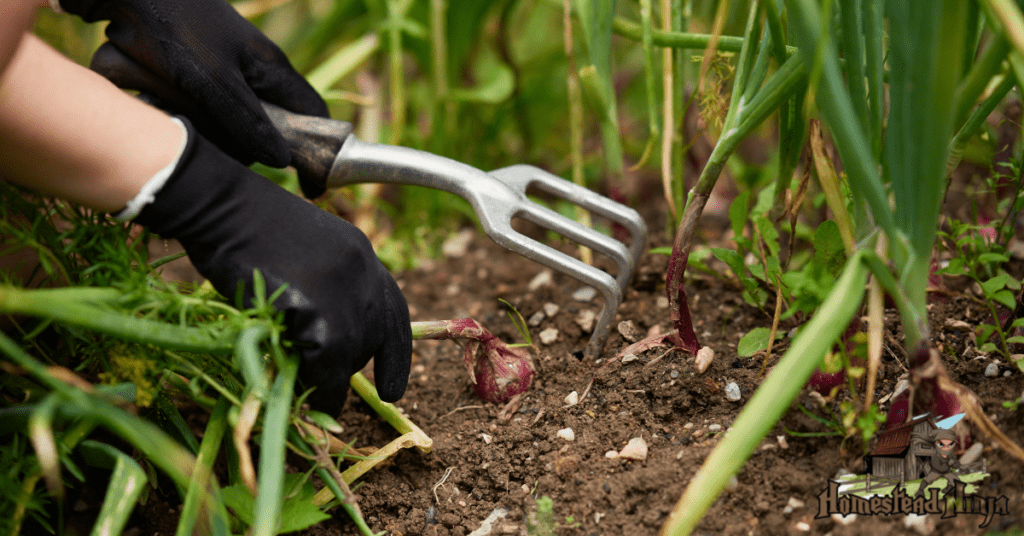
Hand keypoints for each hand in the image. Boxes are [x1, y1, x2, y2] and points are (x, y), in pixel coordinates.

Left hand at [60, 0, 327, 168]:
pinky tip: (158, 103)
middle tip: (217, 149)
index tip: (312, 188)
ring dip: (203, 128)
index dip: (318, 150)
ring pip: (228, 124)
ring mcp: (225, 75)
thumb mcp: (214, 80)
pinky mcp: (196, 76)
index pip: (313, 114)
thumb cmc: (175, 27)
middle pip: (267, 128)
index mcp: (272, 70)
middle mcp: (254, 74)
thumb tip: (281, 161)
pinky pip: (198, 112)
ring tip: (176, 111)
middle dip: (242, 144)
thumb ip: (247, 122)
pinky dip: (180, 114)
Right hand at [135, 118, 411, 414]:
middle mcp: (364, 271)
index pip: (393, 308)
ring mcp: (347, 291)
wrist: (219, 205)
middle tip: (338, 389)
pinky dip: (317, 387)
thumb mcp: (300, 253)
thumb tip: (318, 338)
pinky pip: (328, 366)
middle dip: (358, 365)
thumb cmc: (241, 225)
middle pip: (376, 334)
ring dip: (332, 380)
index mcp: (360, 253)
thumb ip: (321, 287)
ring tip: (310, 393)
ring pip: (352, 354)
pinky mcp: (322, 313)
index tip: (393, 388)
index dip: (394, 351)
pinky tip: (301, 393)